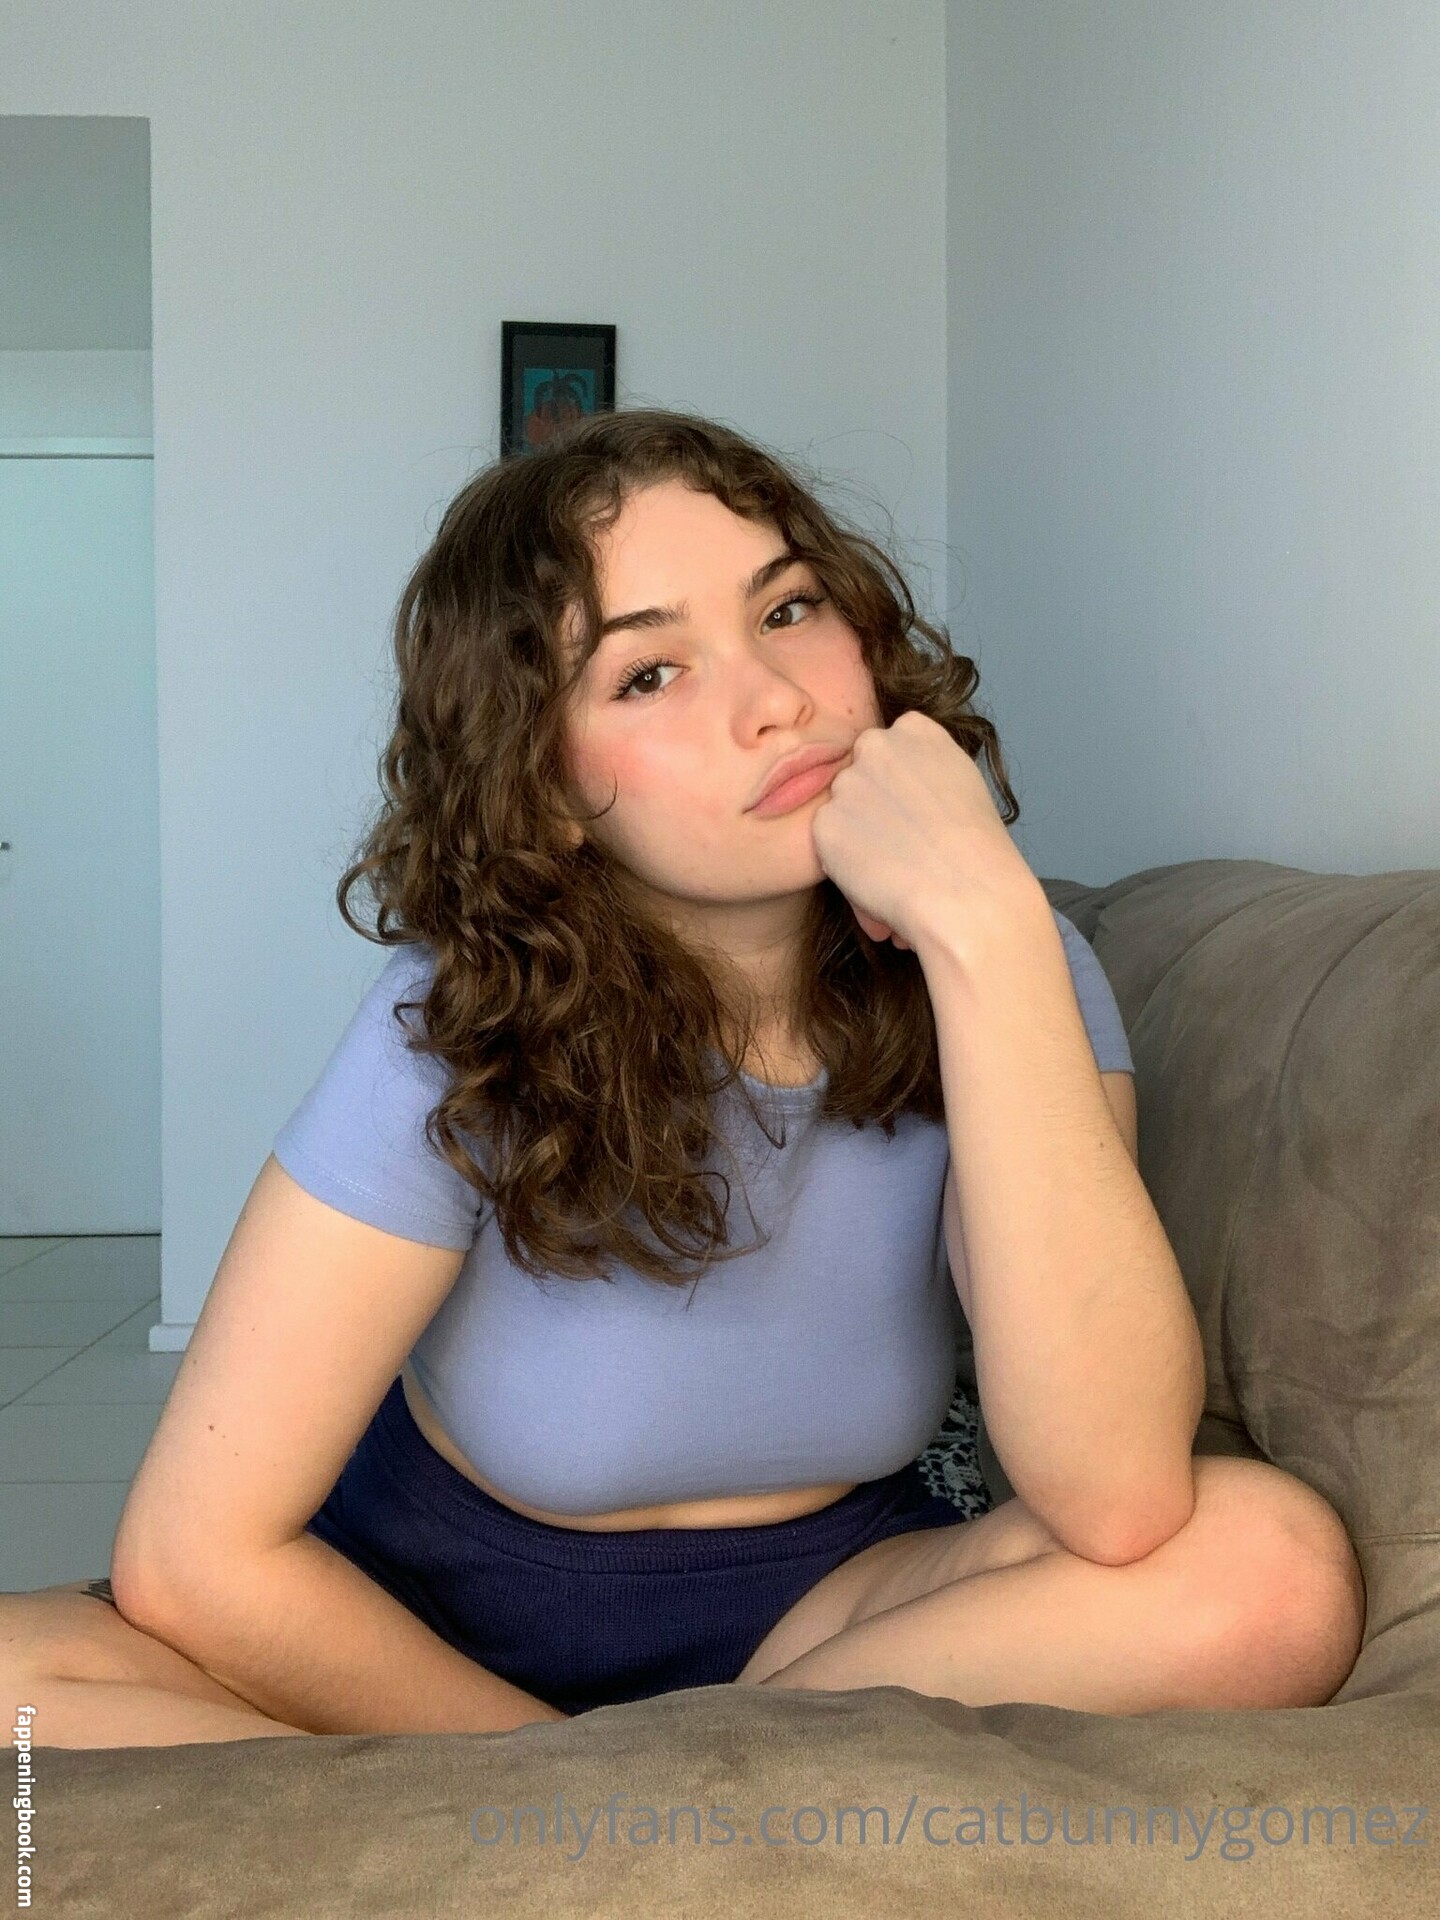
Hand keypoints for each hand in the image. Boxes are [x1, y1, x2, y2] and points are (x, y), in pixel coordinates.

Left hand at [810, 710, 1037, 950]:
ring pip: (841, 811)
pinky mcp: (826, 823)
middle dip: (870, 805)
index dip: (898, 784)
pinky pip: (827, 844)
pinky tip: (878, 882)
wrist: (966, 891)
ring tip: (894, 867)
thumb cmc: (977, 849)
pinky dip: (844, 865)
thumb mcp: (961, 783)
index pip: (889, 746)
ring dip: (856, 837)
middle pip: (859, 775)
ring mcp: (847, 783)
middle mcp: (876, 745)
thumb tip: (898, 789)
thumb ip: (921, 771)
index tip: (915, 810)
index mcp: (915, 729)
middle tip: (900, 842)